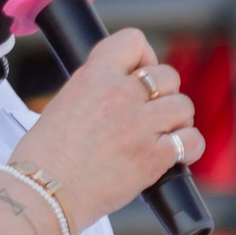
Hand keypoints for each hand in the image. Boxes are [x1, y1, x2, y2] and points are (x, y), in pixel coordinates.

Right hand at [9, 29, 198, 233]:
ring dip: (178, 121)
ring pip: (184, 106)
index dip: (143, 58)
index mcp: (93, 76)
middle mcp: (120, 94)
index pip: (133, 41)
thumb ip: (95, 92)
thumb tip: (117, 95)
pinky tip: (175, 156)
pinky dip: (188, 148)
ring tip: (162, 136)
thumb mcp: (63, 104)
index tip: (139, 74)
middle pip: (168, 75)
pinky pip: (191, 140)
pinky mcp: (153, 156)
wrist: (43, 193)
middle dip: (164, 95)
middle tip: (150, 114)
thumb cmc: (44, 158)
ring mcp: (139, 125)